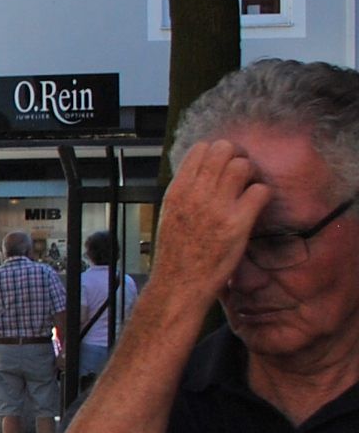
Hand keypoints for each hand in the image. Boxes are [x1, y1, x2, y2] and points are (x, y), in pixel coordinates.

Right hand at [152, 137, 270, 301]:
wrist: (179, 284)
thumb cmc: (175, 254)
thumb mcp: (169, 214)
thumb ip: (186, 192)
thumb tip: (204, 174)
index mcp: (177, 190)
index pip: (201, 148)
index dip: (218, 152)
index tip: (224, 164)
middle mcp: (196, 194)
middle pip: (225, 149)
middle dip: (238, 157)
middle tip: (242, 174)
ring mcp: (217, 208)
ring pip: (244, 165)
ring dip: (252, 175)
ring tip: (249, 191)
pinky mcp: (237, 223)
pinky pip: (260, 191)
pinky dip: (262, 196)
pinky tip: (256, 208)